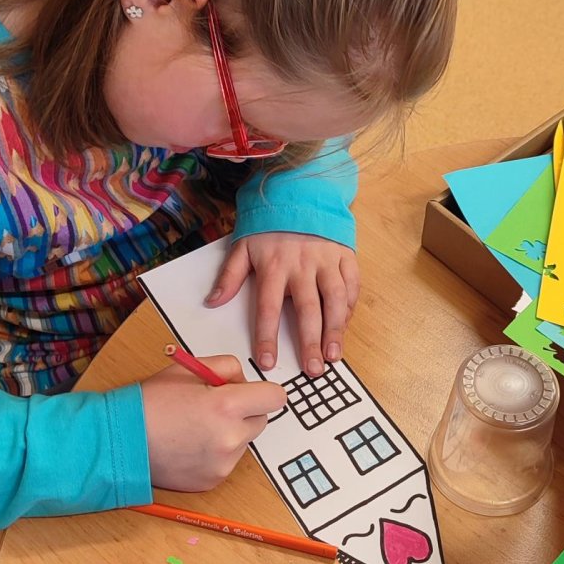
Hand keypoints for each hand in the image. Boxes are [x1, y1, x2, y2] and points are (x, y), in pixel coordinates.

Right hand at [141, 356, 285, 492]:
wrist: (121, 441)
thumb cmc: (149, 403)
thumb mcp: (187, 369)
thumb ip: (224, 367)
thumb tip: (242, 380)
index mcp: (226, 406)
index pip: (275, 398)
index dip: (262, 392)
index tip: (250, 392)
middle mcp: (230, 438)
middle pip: (262, 420)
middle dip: (245, 411)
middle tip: (214, 406)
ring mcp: (223, 463)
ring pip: (243, 441)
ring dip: (229, 432)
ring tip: (195, 427)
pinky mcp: (213, 480)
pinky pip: (227, 461)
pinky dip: (215, 453)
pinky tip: (189, 446)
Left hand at [206, 234, 359, 377]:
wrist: (298, 192)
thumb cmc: (268, 227)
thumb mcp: (242, 246)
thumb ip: (229, 276)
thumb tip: (212, 302)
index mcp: (273, 266)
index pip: (268, 308)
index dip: (268, 336)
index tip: (269, 362)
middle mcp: (302, 265)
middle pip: (307, 309)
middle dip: (310, 342)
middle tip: (313, 370)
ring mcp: (326, 260)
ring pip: (335, 299)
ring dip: (336, 330)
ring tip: (334, 355)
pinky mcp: (345, 255)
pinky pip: (351, 284)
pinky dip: (350, 307)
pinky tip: (345, 326)